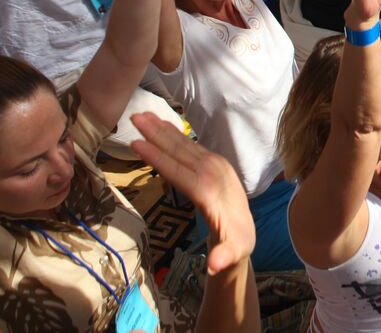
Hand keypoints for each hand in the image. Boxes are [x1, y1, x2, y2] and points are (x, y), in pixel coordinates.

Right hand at [129, 111, 254, 276]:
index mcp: (211, 191)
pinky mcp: (214, 163)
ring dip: (162, 129)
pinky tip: (160, 124)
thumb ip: (224, 257)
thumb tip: (214, 264)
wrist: (246, 231)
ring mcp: (215, 165)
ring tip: (141, 115)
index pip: (180, 172)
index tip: (136, 144)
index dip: (158, 158)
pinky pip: (190, 145)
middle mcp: (214, 173)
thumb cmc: (234, 244)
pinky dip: (173, 134)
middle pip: (181, 151)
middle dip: (157, 134)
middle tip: (134, 116)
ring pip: (184, 144)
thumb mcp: (231, 254)